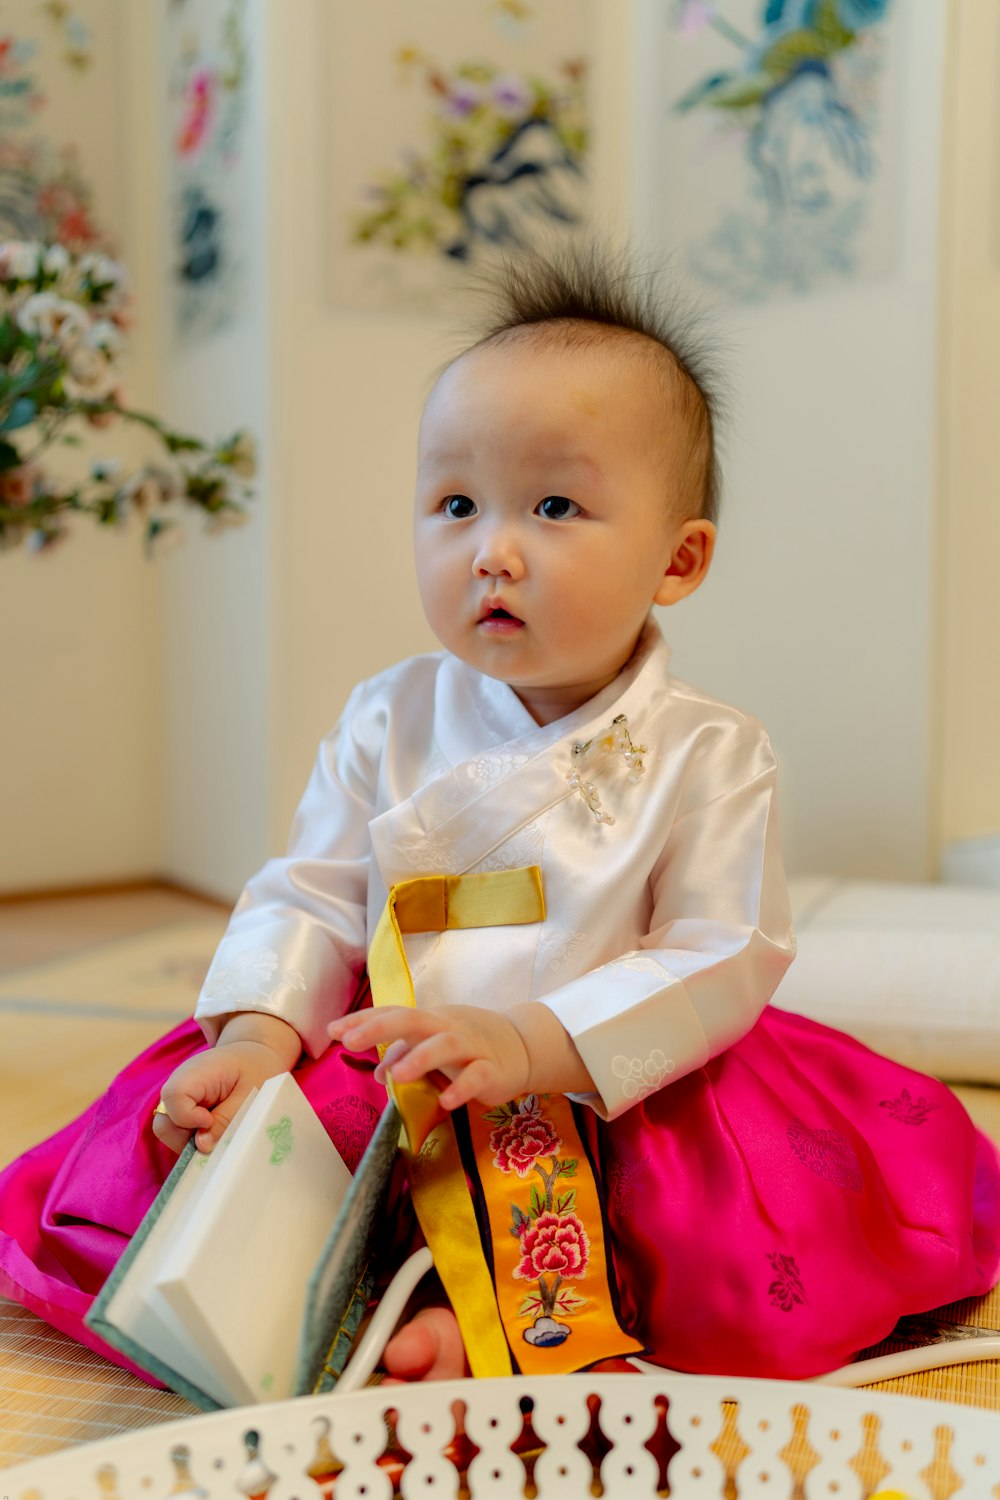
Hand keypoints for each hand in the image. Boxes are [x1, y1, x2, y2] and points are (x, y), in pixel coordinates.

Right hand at [152, 1012, 300, 1154]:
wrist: (252, 1055)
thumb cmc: (255, 1069)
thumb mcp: (250, 1094)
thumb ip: (226, 1119)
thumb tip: (201, 1146)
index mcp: (196, 1073)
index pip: (174, 1098)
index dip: (189, 1118)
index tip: (211, 1120)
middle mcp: (178, 1084)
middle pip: (164, 1123)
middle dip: (188, 1138)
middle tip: (218, 1130)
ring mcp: (176, 1097)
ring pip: (168, 1131)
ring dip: (192, 1140)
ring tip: (219, 1127)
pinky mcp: (180, 1108)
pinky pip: (177, 1132)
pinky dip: (194, 1137)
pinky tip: (214, 1126)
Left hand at [328, 1004, 530, 1110]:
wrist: (522, 1045)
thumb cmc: (469, 1045)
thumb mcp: (433, 1047)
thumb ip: (405, 1056)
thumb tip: (378, 1074)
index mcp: (429, 1020)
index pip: (392, 1014)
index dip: (363, 1020)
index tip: (333, 1030)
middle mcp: (447, 1027)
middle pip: (412, 1019)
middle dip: (380, 1028)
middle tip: (351, 1041)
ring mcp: (471, 1046)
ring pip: (445, 1044)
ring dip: (420, 1057)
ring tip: (397, 1076)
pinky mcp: (492, 1069)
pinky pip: (477, 1076)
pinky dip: (461, 1087)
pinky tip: (445, 1102)